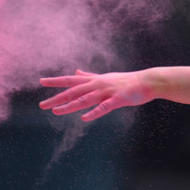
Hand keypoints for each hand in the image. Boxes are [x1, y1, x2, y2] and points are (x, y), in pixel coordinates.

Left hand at [39, 69, 153, 120]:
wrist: (148, 81)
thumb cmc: (127, 81)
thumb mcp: (106, 76)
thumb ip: (90, 75)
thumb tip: (77, 71)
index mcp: (95, 79)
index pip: (71, 80)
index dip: (56, 81)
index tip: (41, 81)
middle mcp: (98, 84)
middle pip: (74, 91)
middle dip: (57, 98)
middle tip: (42, 105)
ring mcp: (107, 92)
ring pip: (85, 99)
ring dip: (70, 105)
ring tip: (56, 111)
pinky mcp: (117, 100)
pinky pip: (103, 107)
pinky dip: (94, 112)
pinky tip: (84, 118)